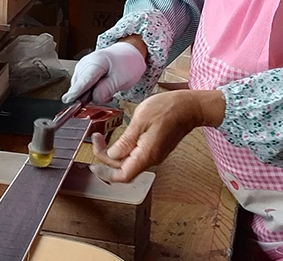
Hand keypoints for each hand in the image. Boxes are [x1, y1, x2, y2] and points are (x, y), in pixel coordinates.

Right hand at [62, 40, 147, 104]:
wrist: (127, 55)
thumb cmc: (125, 64)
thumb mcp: (122, 79)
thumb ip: (107, 89)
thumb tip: (95, 99)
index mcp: (95, 62)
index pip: (84, 80)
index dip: (76, 92)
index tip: (68, 100)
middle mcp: (84, 64)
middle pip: (80, 86)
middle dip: (89, 96)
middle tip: (107, 94)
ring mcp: (82, 68)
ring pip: (80, 89)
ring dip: (91, 94)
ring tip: (107, 88)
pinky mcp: (82, 73)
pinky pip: (83, 88)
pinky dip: (91, 92)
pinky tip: (102, 88)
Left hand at [91, 89, 225, 182]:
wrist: (189, 107)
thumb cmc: (168, 109)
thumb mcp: (141, 119)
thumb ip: (126, 140)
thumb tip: (112, 156)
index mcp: (147, 154)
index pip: (123, 176)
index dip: (106, 174)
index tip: (93, 164)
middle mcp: (151, 158)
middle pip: (124, 169)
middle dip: (106, 157)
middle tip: (97, 139)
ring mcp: (154, 154)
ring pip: (130, 162)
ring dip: (114, 154)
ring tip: (104, 138)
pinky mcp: (156, 149)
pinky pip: (137, 155)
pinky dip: (124, 150)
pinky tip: (119, 139)